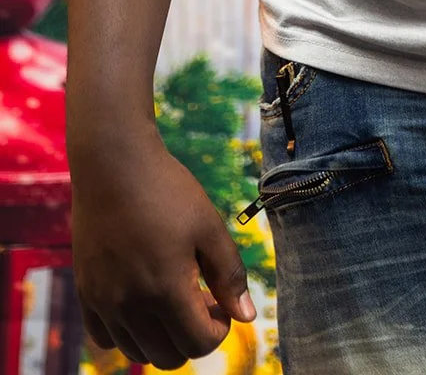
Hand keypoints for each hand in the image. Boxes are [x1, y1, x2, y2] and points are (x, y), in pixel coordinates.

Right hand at [70, 127, 256, 368]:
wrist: (113, 164)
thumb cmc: (167, 190)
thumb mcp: (208, 226)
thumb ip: (229, 274)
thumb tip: (247, 316)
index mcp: (166, 290)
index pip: (198, 344)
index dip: (219, 331)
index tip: (221, 305)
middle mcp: (130, 305)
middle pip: (168, 357)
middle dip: (192, 337)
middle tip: (199, 300)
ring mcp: (103, 302)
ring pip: (136, 352)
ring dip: (160, 337)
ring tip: (172, 298)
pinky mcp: (85, 292)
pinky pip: (104, 338)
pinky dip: (126, 333)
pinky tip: (140, 301)